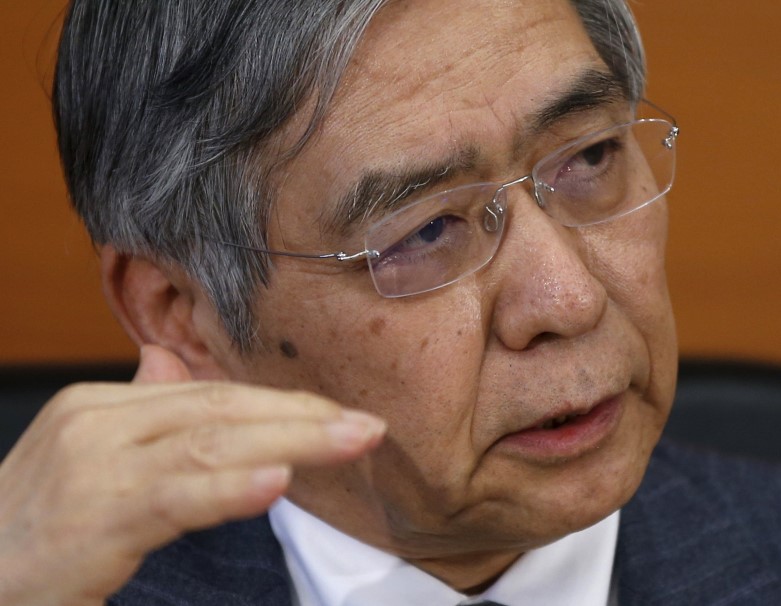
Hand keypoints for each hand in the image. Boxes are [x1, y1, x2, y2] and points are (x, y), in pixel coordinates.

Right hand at [0, 345, 384, 605]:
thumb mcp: (85, 459)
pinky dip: (230, 486)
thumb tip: (178, 369)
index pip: (210, 394)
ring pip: (210, 442)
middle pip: (219, 408)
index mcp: (104, 407)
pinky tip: (277, 478)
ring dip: (291, 440)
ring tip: (352, 439)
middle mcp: (99, 422)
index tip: (340, 414)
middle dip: (301, 415)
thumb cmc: (32, 527)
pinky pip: (174, 495)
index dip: (282, 404)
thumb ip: (139, 413)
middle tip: (367, 424)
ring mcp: (92, 464)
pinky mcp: (90, 517)